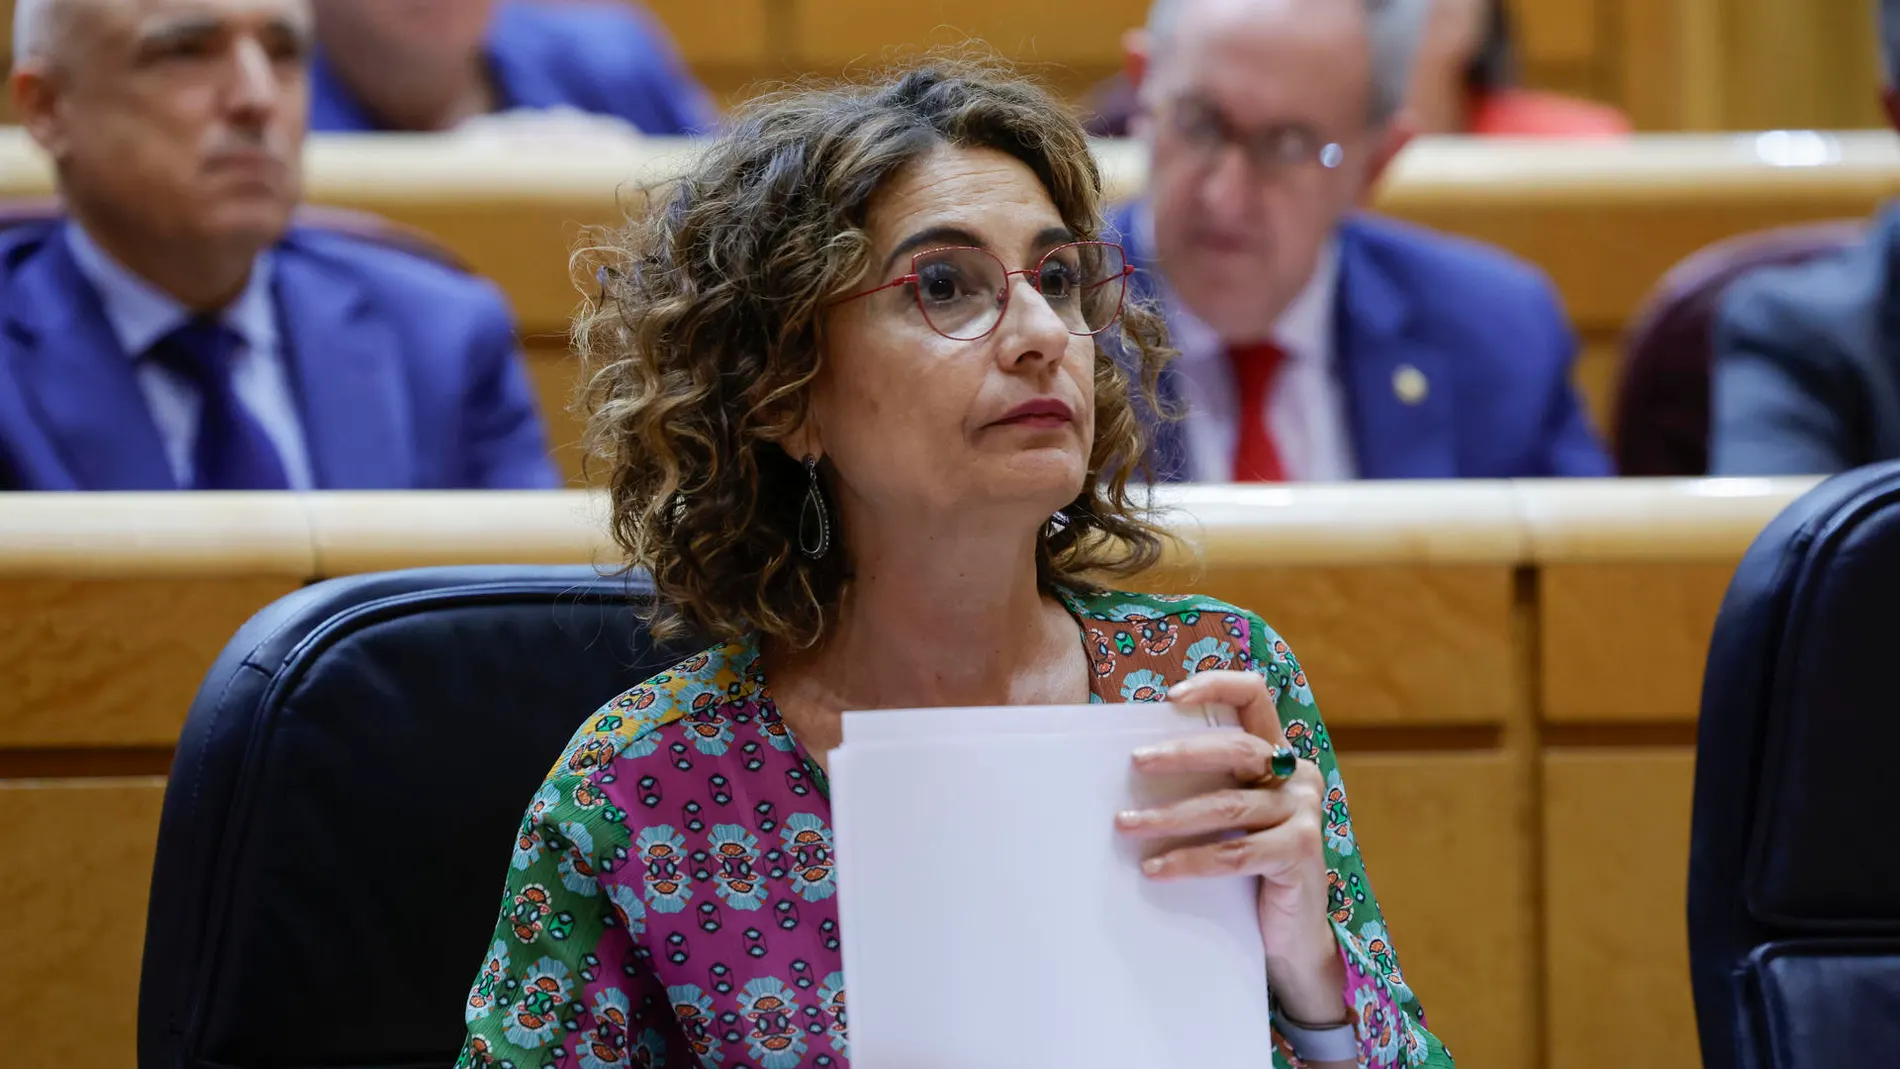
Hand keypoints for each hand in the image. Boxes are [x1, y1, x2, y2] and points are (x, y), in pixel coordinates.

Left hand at [1115, 669, 1348, 1025]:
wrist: (1290, 934)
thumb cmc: (1248, 869)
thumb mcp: (1228, 818)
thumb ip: (1203, 787)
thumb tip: (1130, 769)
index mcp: (1278, 755)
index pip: (1254, 698)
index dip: (1217, 687)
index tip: (1171, 696)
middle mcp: (1298, 775)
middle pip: (1237, 749)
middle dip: (1181, 754)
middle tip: (1136, 762)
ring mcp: (1305, 812)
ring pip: (1228, 806)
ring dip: (1170, 816)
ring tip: (1127, 824)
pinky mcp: (1301, 851)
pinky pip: (1235, 853)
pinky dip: (1190, 860)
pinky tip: (1155, 869)